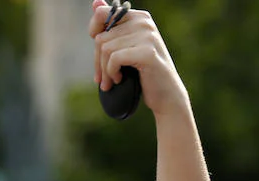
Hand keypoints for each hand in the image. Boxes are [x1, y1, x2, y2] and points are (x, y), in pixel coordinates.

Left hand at [89, 0, 188, 117]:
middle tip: (103, 78)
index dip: (93, 34)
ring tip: (111, 81)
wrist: (165, 94)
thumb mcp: (124, 48)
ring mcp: (147, 35)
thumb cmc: (142, 73)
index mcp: (138, 17)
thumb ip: (111, 28)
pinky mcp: (147, 52)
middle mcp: (143, 22)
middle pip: (100, 38)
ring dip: (104, 71)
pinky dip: (111, 73)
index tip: (99, 54)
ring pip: (105, 49)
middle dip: (97, 62)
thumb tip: (95, 2)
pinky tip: (119, 79)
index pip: (100, 14)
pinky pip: (114, 59)